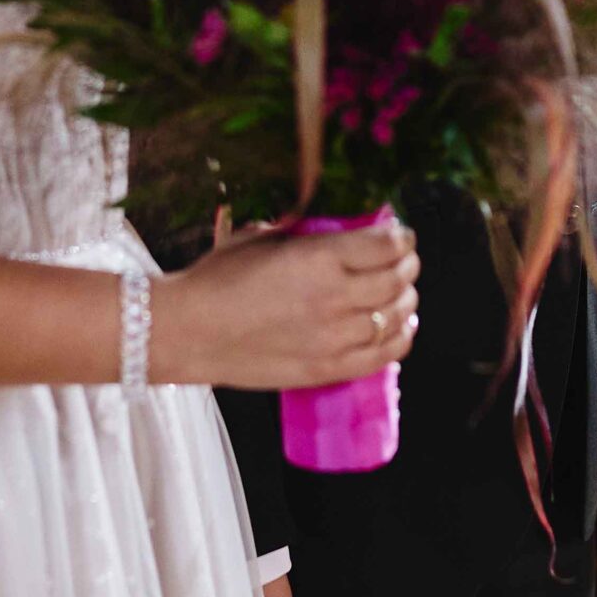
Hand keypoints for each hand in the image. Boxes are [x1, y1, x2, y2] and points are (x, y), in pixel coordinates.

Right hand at [156, 219, 418, 389]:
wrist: (188, 331)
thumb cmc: (216, 279)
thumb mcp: (259, 238)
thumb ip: (301, 233)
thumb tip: (330, 226)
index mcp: (319, 259)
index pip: (386, 245)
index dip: (401, 235)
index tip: (400, 232)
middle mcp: (334, 298)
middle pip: (397, 279)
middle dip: (408, 265)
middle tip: (405, 259)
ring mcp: (333, 338)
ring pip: (394, 317)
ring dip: (406, 299)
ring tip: (403, 290)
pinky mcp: (326, 369)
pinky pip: (382, 356)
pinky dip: (400, 339)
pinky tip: (403, 326)